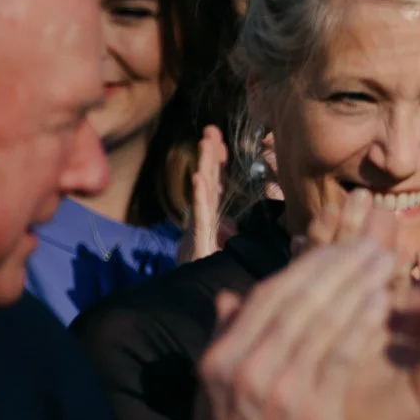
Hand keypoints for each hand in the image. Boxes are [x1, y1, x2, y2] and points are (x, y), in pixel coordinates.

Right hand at [183, 125, 227, 261]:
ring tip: (206, 144)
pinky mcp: (198, 237)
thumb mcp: (218, 245)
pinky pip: (200, 214)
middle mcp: (204, 215)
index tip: (219, 140)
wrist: (190, 289)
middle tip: (211, 129)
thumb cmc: (203, 266)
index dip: (217, 161)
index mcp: (212, 214)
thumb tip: (229, 223)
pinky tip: (198, 179)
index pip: (216, 182)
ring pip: (204, 191)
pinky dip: (199, 196)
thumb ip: (224, 232)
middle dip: (210, 154)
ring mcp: (200, 224)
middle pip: (209, 179)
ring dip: (205, 166)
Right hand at [184, 240, 392, 419]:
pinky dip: (362, 323)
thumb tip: (228, 298)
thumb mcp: (211, 395)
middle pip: (298, 299)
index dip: (306, 267)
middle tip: (372, 245)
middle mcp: (246, 366)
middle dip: (339, 266)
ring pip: (323, 320)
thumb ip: (224, 342)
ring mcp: (278, 388)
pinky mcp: (311, 411)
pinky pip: (341, 353)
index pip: (268, 295)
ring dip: (357, 285)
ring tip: (386, 263)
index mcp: (221, 358)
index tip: (336, 248)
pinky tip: (384, 303)